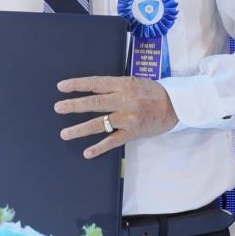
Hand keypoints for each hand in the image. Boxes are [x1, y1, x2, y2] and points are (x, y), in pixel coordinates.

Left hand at [54, 75, 177, 158]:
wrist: (176, 106)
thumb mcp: (134, 82)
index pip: (96, 83)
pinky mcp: (132, 132)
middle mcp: (124, 100)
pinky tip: (87, 153)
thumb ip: (114, 86)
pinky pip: (113, 141)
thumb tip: (92, 89)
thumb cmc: (153, 92)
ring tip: (65, 134)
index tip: (61, 86)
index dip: (78, 84)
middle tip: (58, 108)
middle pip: (95, 103)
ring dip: (80, 129)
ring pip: (100, 124)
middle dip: (74, 105)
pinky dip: (99, 148)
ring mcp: (127, 118)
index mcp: (123, 85)